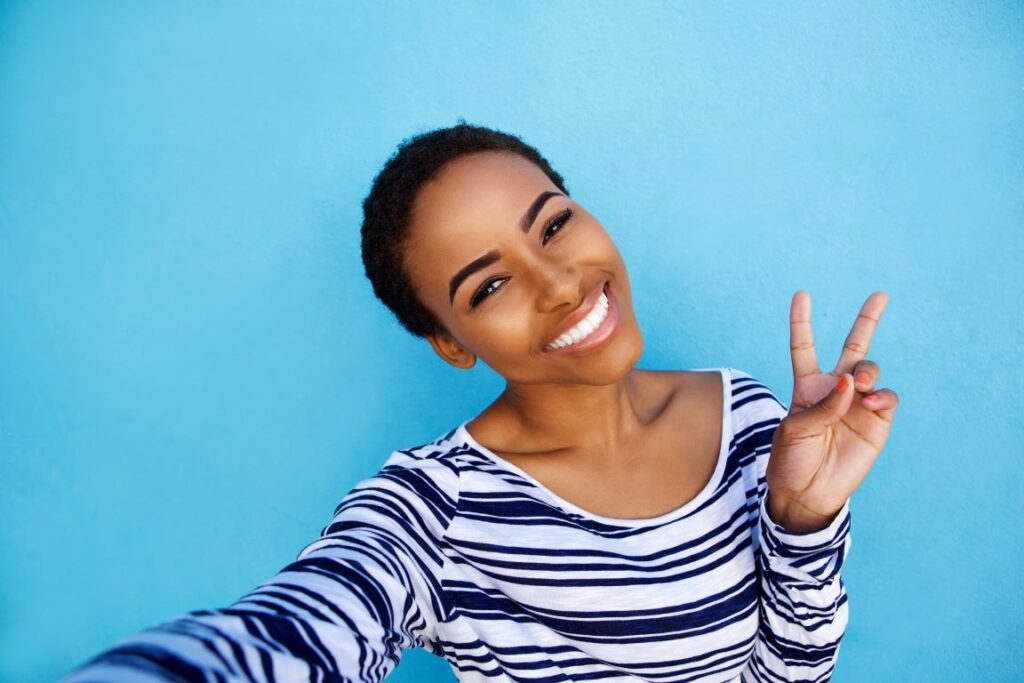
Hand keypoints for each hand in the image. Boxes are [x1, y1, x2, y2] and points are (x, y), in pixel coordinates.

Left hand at [766, 291, 898, 532]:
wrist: (807, 494)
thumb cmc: (792, 460)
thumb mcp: (796, 430)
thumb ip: (823, 404)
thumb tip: (852, 382)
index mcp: (806, 387)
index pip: (804, 347)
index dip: (801, 322)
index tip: (801, 294)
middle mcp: (835, 389)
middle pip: (853, 347)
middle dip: (867, 320)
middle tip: (880, 295)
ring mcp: (858, 404)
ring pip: (871, 370)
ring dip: (868, 371)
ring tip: (860, 384)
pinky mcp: (877, 422)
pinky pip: (886, 398)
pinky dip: (881, 396)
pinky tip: (870, 402)